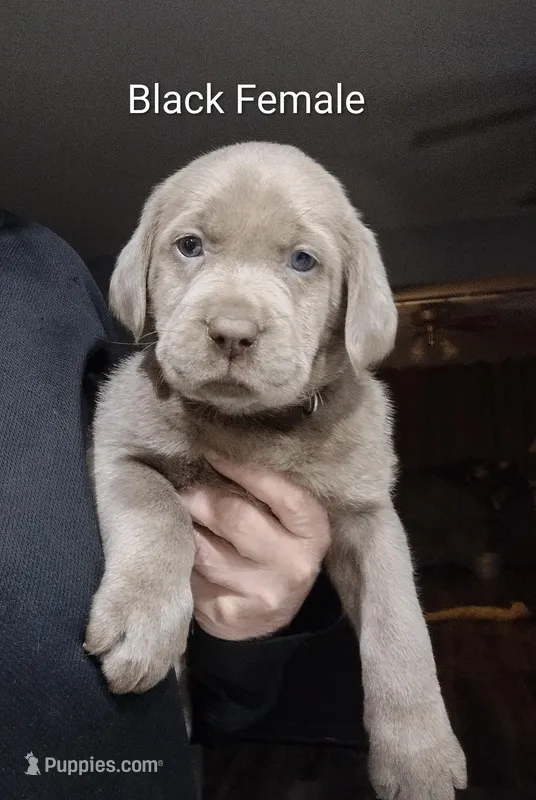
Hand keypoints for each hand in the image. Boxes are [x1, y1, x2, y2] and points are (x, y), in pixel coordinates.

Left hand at [179, 454, 330, 639]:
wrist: (268, 620)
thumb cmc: (275, 553)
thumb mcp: (287, 524)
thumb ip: (264, 496)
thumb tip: (215, 460)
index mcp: (313, 534)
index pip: (282, 493)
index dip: (243, 470)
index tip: (213, 457)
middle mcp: (292, 565)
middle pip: (234, 517)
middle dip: (202, 497)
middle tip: (186, 491)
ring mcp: (260, 593)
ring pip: (205, 549)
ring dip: (185, 527)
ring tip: (179, 515)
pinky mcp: (226, 612)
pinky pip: (191, 574)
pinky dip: (180, 556)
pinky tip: (179, 547)